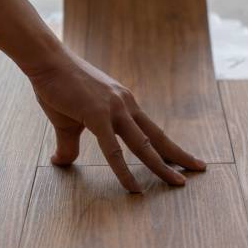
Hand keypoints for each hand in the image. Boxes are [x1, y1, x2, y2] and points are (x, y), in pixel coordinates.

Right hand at [27, 48, 205, 192]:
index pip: (152, 131)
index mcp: (124, 105)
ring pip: (144, 145)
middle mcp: (126, 106)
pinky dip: (125, 171)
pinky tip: (134, 187)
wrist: (46, 61)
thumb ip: (70, 144)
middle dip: (179, 156)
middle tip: (200, 169)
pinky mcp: (98, 115)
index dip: (168, 146)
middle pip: (157, 137)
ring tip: (178, 183)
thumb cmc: (58, 87)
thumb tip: (61, 162)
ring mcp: (115, 110)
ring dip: (162, 166)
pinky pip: (114, 150)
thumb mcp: (68, 121)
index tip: (184, 159)